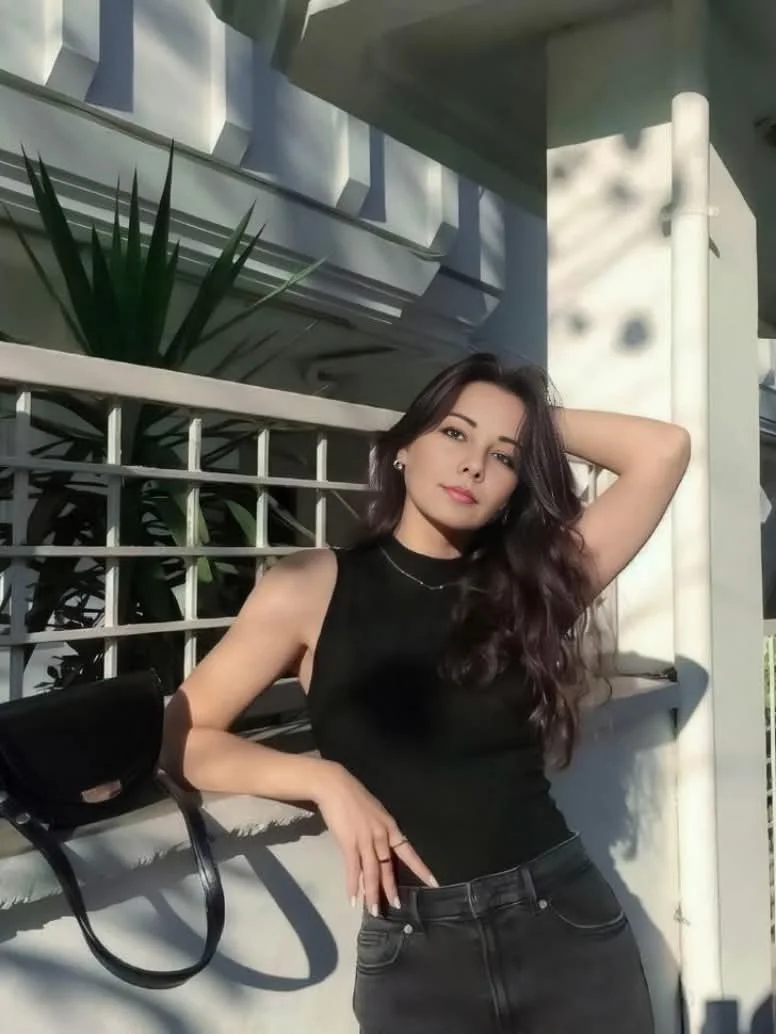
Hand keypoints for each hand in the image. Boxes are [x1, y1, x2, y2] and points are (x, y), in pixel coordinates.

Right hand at [314, 762, 438, 914]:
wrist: (335, 786)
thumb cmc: (353, 797)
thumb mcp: (374, 813)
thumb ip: (379, 830)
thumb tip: (380, 848)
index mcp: (389, 827)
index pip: (408, 851)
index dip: (421, 868)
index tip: (433, 883)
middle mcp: (381, 835)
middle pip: (388, 867)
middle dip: (391, 889)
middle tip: (398, 907)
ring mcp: (365, 840)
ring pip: (372, 872)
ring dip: (373, 893)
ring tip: (374, 911)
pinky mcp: (349, 843)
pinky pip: (353, 868)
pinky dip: (353, 885)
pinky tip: (353, 899)